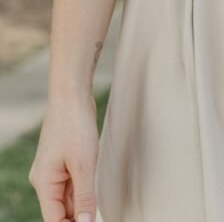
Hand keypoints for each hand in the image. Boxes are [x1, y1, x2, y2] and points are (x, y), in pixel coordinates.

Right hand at [28, 94, 98, 221]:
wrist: (72, 93)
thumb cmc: (75, 125)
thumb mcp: (84, 164)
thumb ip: (85, 197)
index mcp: (44, 183)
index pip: (54, 219)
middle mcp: (45, 179)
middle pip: (60, 210)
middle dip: (78, 217)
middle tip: (99, 217)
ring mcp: (54, 170)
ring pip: (68, 197)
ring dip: (82, 204)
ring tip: (100, 209)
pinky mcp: (64, 160)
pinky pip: (72, 184)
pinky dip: (83, 190)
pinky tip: (95, 193)